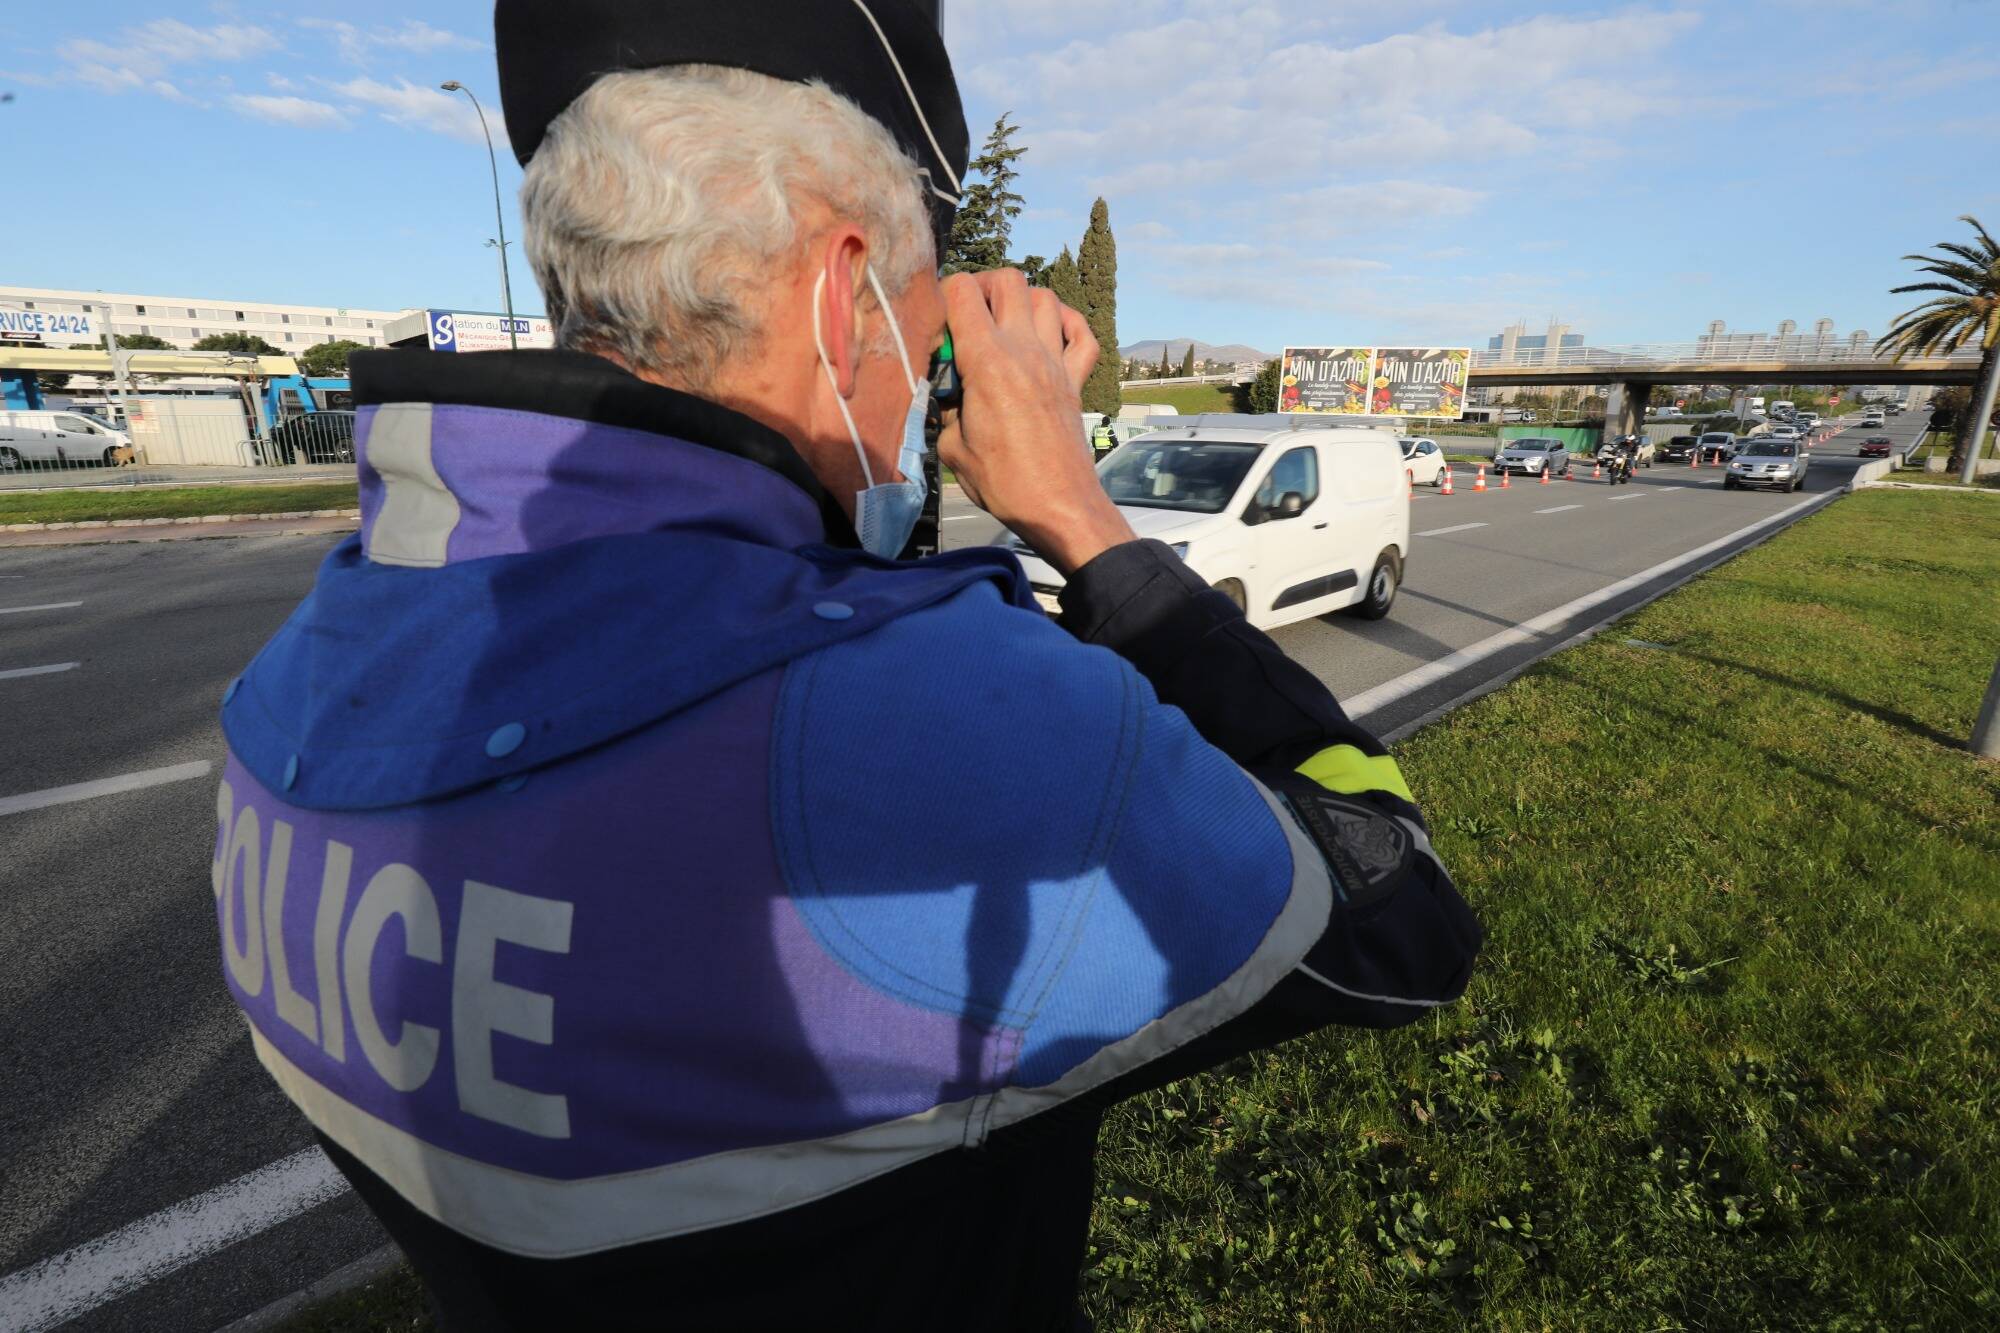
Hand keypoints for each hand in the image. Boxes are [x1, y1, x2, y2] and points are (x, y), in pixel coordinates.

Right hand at [938, 269, 1134, 575]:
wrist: (1058, 507)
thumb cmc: (1004, 483)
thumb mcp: (952, 448)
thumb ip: (946, 410)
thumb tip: (948, 396)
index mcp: (986, 361)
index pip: (962, 292)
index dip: (943, 296)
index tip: (938, 324)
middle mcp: (1024, 350)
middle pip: (1008, 280)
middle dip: (984, 287)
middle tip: (970, 315)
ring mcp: (1055, 362)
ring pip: (1046, 297)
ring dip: (1023, 301)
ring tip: (1006, 323)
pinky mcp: (1076, 381)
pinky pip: (1083, 335)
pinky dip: (1069, 324)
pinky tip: (1052, 335)